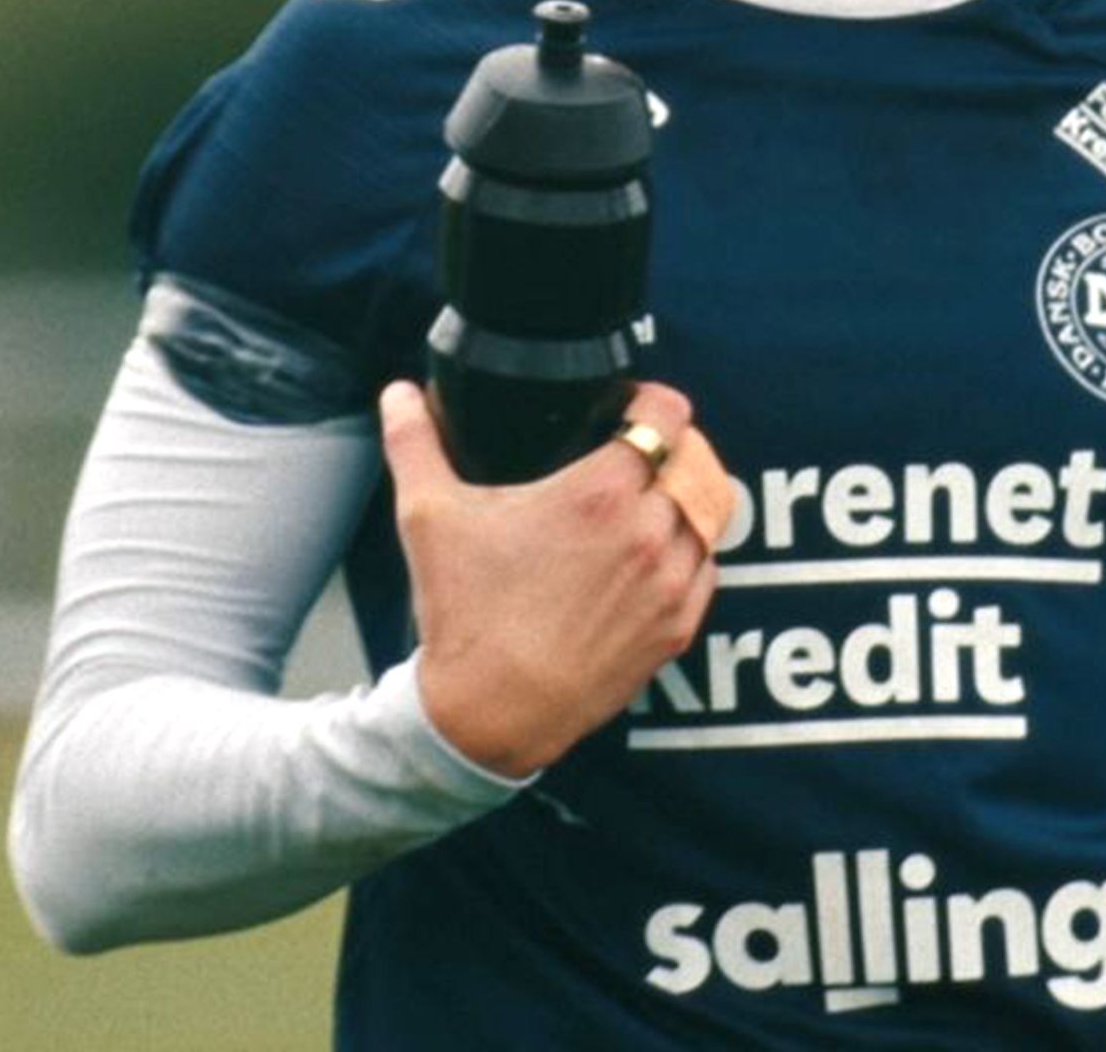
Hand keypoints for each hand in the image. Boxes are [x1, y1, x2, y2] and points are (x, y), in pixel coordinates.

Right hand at [380, 378, 724, 777]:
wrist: (491, 713)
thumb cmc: (465, 613)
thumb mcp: (428, 516)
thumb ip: (415, 442)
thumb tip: (397, 393)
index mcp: (601, 493)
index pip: (668, 415)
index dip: (652, 400)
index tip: (631, 406)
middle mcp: (648, 531)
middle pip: (695, 460)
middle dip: (671, 448)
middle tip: (637, 452)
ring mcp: (669, 583)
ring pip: (708, 514)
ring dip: (685, 498)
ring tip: (649, 499)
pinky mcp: (677, 628)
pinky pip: (706, 568)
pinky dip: (689, 552)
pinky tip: (653, 553)